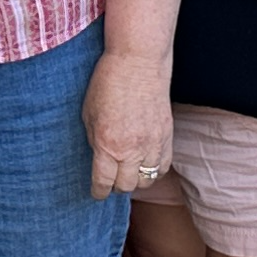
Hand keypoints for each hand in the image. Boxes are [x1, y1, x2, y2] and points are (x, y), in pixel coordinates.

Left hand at [81, 47, 174, 199]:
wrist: (138, 64)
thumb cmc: (107, 84)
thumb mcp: (88, 114)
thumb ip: (93, 140)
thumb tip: (99, 158)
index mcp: (107, 144)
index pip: (103, 182)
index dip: (98, 191)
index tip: (96, 192)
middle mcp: (132, 150)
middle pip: (126, 186)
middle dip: (116, 187)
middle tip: (111, 182)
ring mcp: (152, 145)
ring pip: (146, 180)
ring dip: (135, 181)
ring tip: (128, 175)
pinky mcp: (167, 137)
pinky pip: (163, 167)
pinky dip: (154, 172)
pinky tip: (145, 167)